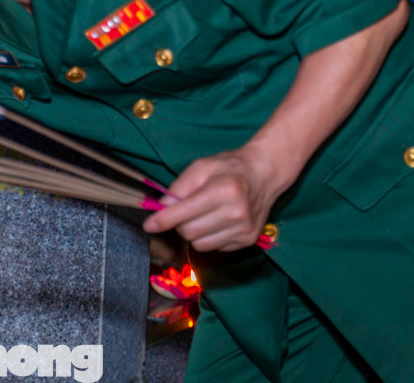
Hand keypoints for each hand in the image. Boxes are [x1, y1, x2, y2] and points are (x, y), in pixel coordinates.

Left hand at [142, 146, 282, 250]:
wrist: (264, 174)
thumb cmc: (230, 168)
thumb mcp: (202, 166)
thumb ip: (180, 186)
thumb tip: (162, 207)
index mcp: (223, 190)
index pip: (184, 212)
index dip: (163, 220)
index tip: (149, 225)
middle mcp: (236, 213)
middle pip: (189, 232)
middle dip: (178, 222)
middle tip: (184, 210)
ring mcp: (243, 229)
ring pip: (200, 245)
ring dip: (194, 232)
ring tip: (203, 214)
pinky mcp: (248, 240)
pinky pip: (214, 248)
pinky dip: (209, 237)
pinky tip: (217, 221)